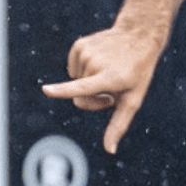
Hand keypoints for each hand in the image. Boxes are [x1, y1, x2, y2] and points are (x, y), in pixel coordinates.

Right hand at [41, 25, 165, 153]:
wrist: (139, 35)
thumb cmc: (137, 72)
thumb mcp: (133, 98)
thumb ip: (119, 124)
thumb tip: (110, 151)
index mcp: (111, 78)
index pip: (84, 87)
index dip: (64, 90)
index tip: (47, 90)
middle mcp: (97, 64)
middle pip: (80, 97)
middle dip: (93, 98)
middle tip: (113, 88)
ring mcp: (88, 52)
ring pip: (75, 82)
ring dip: (89, 81)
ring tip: (109, 69)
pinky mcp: (79, 45)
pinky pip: (72, 68)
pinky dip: (83, 69)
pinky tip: (100, 60)